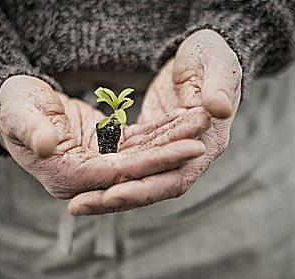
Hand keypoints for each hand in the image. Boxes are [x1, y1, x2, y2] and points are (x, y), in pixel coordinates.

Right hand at [0, 75, 207, 200]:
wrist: (19, 104)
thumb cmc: (14, 107)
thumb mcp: (17, 113)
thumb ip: (32, 130)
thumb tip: (47, 146)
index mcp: (66, 176)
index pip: (119, 174)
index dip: (154, 162)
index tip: (188, 148)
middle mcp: (86, 178)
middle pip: (136, 169)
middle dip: (169, 155)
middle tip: (203, 141)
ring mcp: (98, 165)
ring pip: (141, 155)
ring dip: (170, 140)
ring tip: (199, 122)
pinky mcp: (106, 150)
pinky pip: (137, 142)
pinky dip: (159, 132)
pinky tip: (181, 119)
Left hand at [69, 29, 241, 213]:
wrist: (199, 57)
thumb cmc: (210, 55)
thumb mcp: (216, 62)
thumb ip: (219, 86)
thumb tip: (217, 109)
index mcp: (207, 144)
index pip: (175, 177)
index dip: (144, 189)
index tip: (112, 195)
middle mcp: (188, 158)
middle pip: (150, 187)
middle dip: (116, 199)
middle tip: (79, 206)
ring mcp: (167, 153)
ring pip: (136, 180)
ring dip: (107, 192)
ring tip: (75, 203)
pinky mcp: (149, 145)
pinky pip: (127, 163)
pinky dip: (108, 173)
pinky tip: (84, 181)